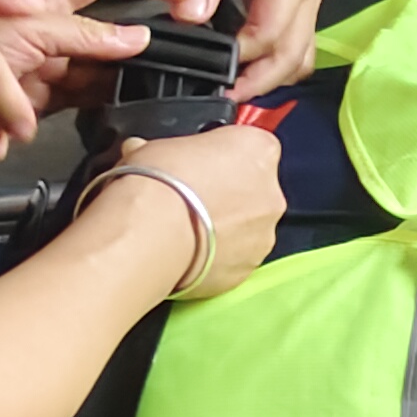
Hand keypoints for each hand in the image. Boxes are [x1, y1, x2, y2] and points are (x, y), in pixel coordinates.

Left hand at [0, 0, 217, 120]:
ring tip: (161, 75)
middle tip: (187, 33)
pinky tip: (129, 102)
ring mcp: (44, 67)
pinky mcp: (37, 104)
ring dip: (129, 71)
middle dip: (146, 25)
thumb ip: (80, 37)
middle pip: (108, 20)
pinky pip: (84, 98)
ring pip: (101, 64)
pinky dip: (107, 101)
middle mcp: (45, 29)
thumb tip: (136, 37)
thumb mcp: (22, 34)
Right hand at [88, 124, 286, 300]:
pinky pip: (234, 260)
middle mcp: (271, 193)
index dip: (226, 155)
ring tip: (184, 231)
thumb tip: (144, 151)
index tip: (204, 162)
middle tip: (191, 198)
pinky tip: (186, 254)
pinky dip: (216, 258)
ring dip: (224, 229)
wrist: (151, 233)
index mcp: (258, 149)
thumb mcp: (156, 146)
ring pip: (248, 229)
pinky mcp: (247, 270)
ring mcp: (263, 235)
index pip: (254, 145)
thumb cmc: (158, 181)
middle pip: (255, 190)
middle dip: (228, 194)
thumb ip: (169, 151)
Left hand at [173, 0, 326, 95]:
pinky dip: (269, 61)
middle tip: (215, 99)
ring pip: (298, 56)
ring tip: (226, 87)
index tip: (204, 76)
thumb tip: (191, 18)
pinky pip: (289, 43)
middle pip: (294, 56)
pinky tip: (236, 66)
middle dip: (258, 83)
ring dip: (268, 77)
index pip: (272, 34)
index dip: (240, 61)